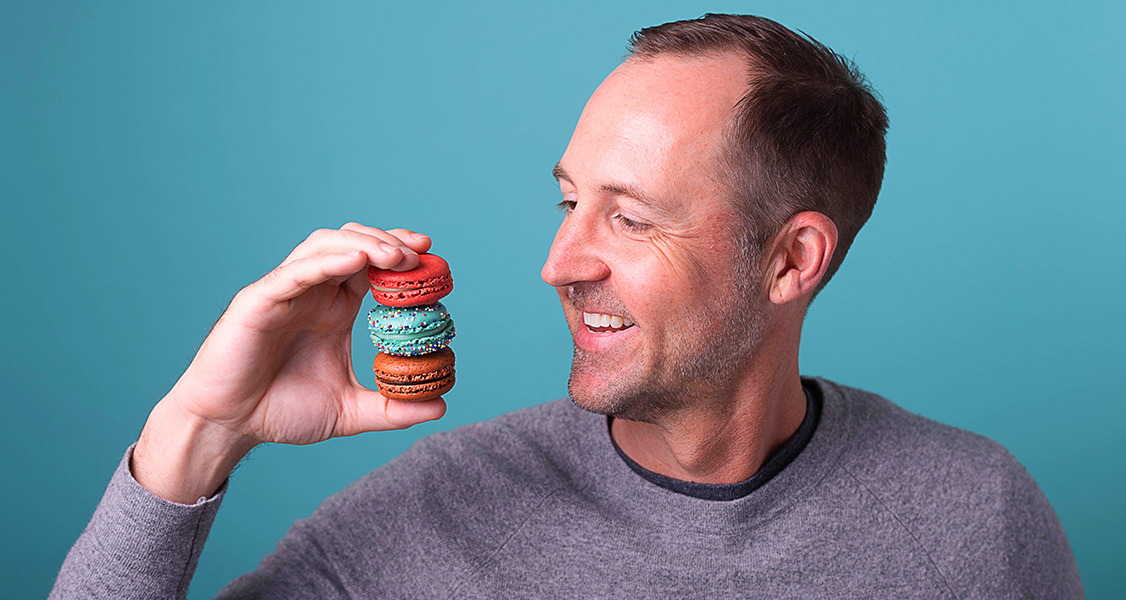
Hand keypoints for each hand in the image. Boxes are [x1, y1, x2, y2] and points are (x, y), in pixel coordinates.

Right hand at [133, 223, 444, 501]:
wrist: (228, 427)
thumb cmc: (279, 411)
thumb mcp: (348, 411)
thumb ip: (391, 408)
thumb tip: (439, 406)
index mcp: (333, 308)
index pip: (371, 265)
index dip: (400, 253)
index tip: (432, 255)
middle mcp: (311, 292)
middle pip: (352, 243)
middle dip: (388, 240)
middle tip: (420, 251)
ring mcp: (284, 292)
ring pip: (324, 246)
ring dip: (364, 243)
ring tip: (397, 256)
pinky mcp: (258, 302)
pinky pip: (293, 272)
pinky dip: (326, 261)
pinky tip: (356, 260)